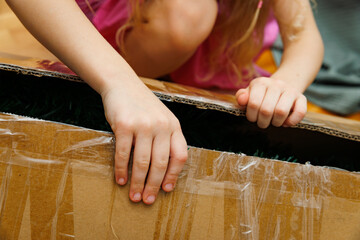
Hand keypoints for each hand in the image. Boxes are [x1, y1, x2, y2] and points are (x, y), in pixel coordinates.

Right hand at [101, 80, 187, 204]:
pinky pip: (124, 154)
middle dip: (154, 185)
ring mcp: (144, 125)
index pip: (180, 156)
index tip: (166, 189)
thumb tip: (162, 171)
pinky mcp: (125, 125)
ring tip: (134, 196)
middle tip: (148, 200)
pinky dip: (122, 170)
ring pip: (143, 162)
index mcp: (174, 126)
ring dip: (138, 183)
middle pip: (161, 163)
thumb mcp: (161, 118)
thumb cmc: (142, 106)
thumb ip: (165, 139)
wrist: (122, 84)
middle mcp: (162, 126)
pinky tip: (120, 180)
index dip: (173, 175)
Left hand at [235, 77, 306, 127]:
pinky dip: (291, 121)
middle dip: (262, 122)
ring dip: (275, 123)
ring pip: (281, 112)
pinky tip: (285, 122)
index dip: (251, 116)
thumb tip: (242, 101)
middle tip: (262, 123)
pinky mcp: (302, 98)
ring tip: (273, 122)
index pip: (253, 103)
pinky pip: (300, 112)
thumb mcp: (249, 93)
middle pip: (266, 110)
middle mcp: (276, 84)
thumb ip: (242, 96)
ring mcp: (290, 90)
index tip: (252, 118)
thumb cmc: (261, 94)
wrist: (282, 86)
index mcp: (260, 83)